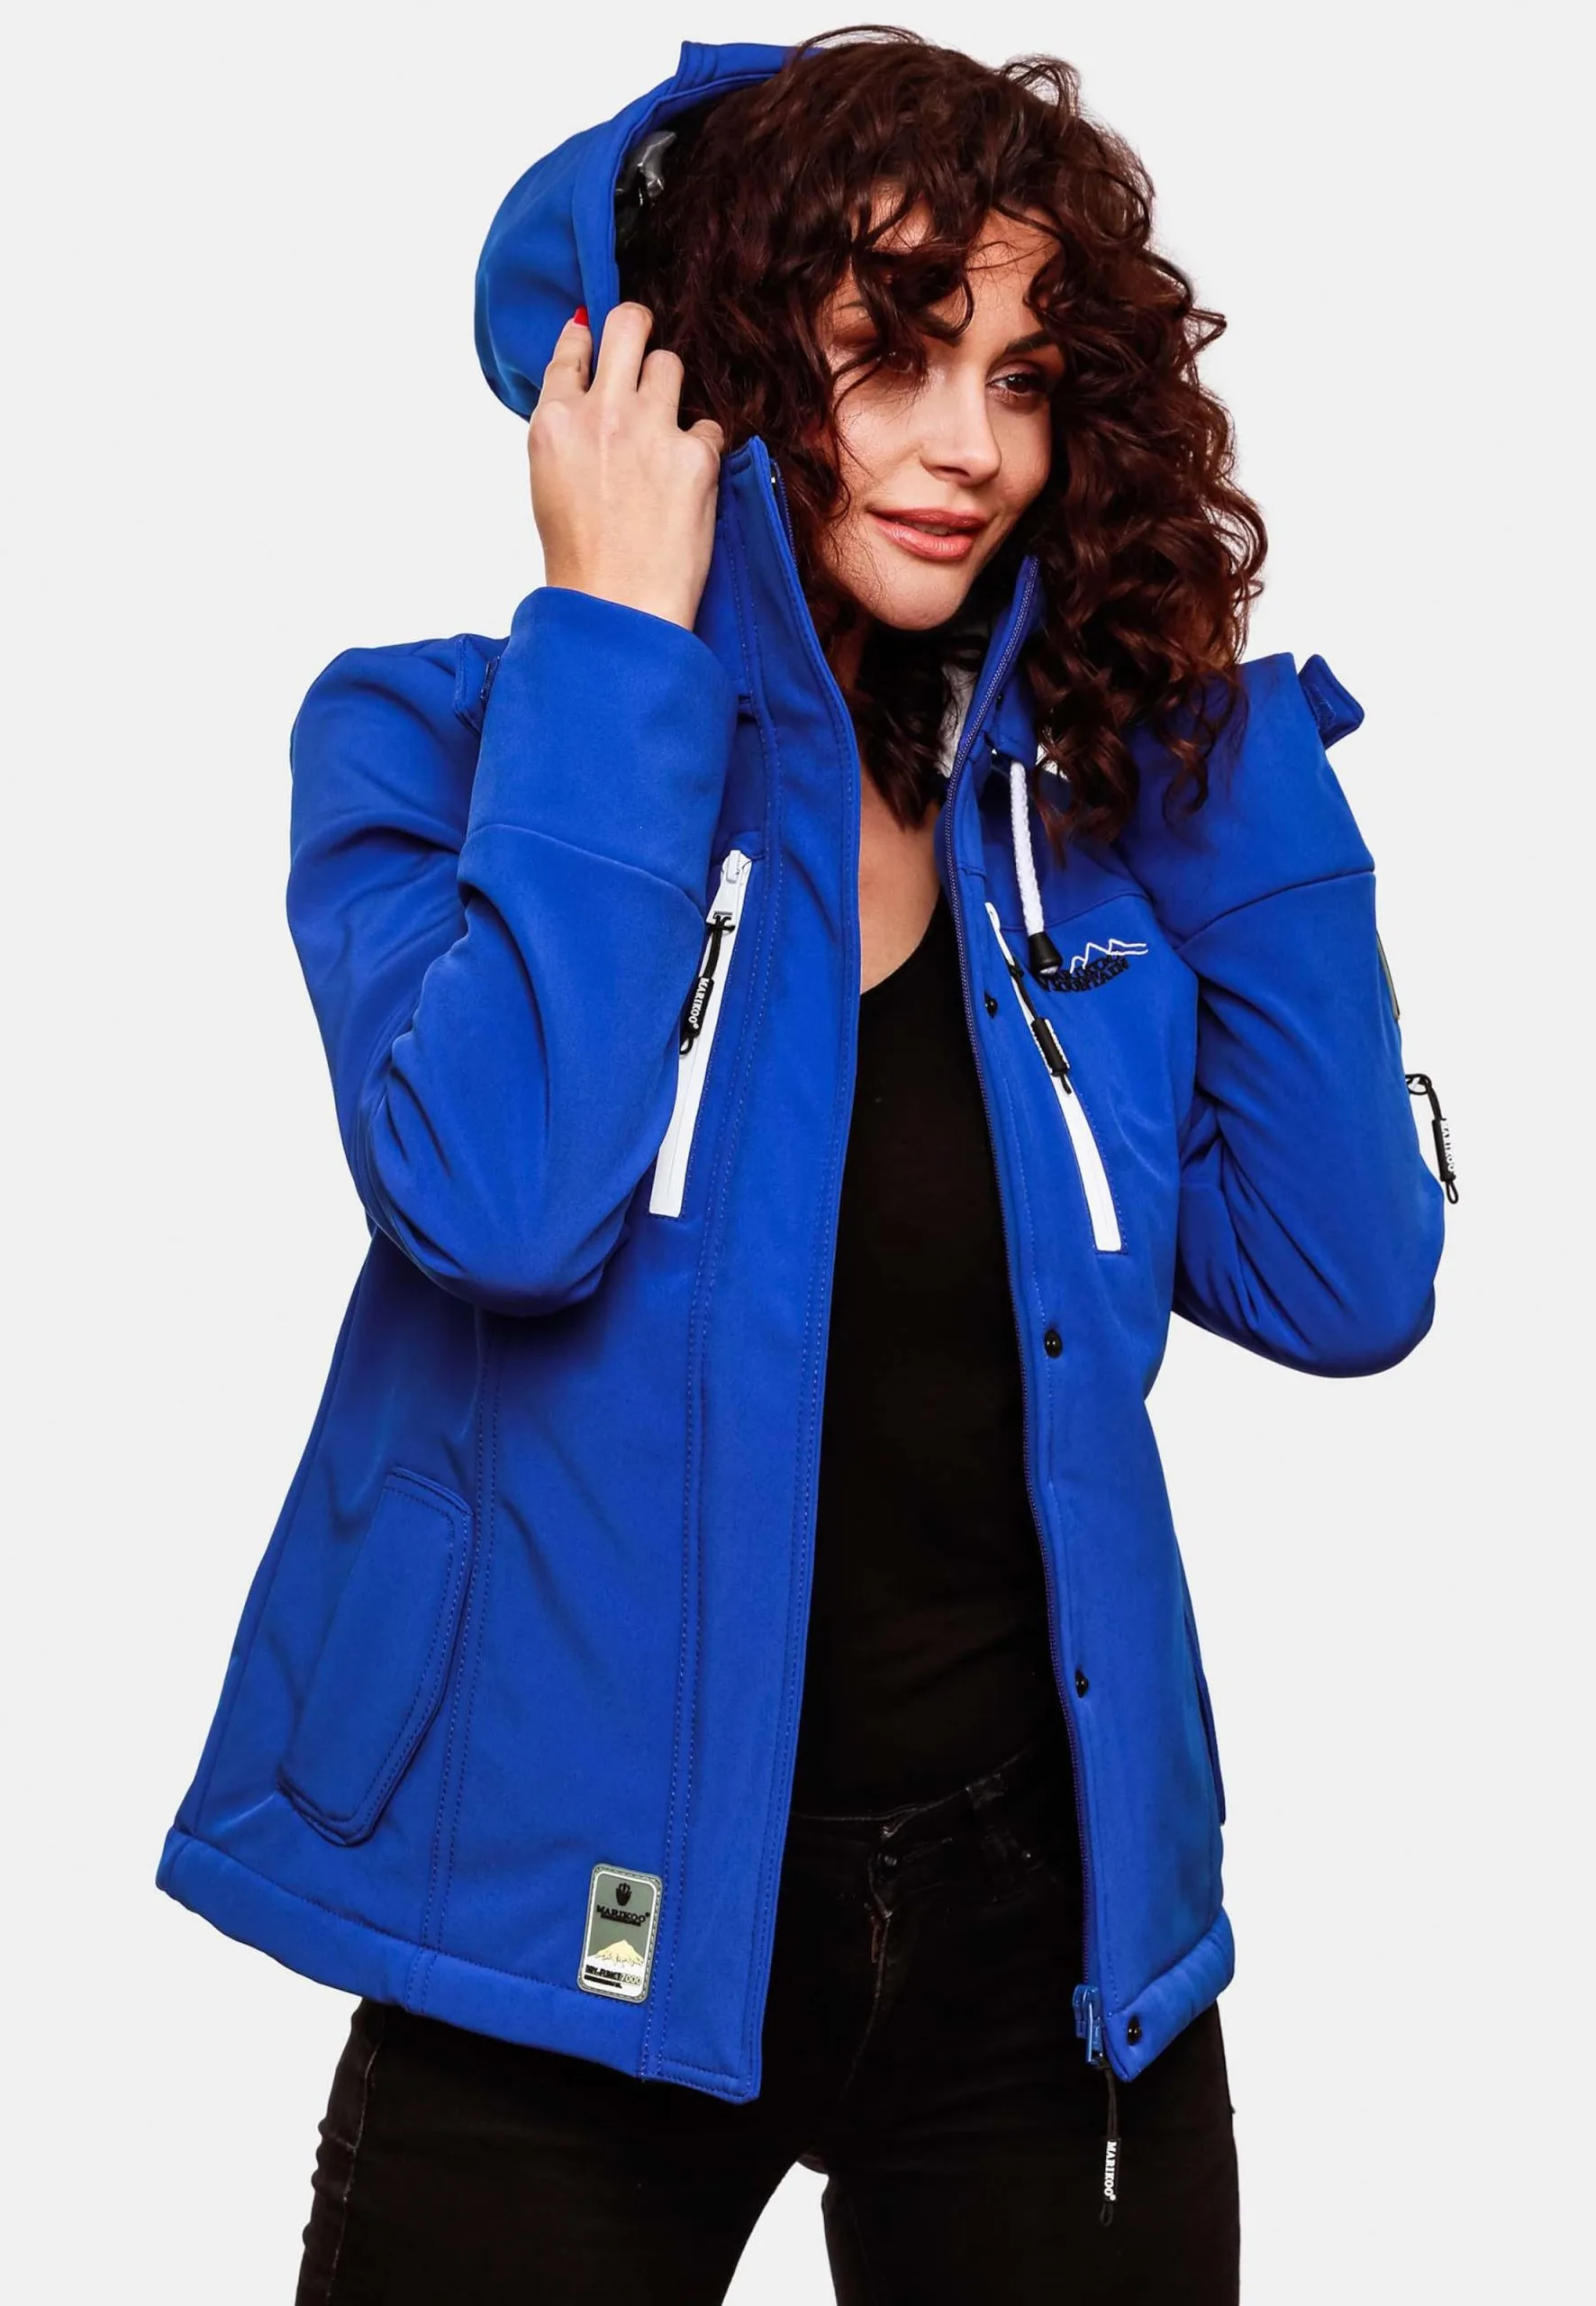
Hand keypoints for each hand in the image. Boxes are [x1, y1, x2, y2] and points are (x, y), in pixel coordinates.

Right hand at [528, 303, 726, 631]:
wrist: (617, 607)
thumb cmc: (580, 559)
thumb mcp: (549, 483)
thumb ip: (567, 430)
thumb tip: (586, 396)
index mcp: (555, 421)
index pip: (573, 349)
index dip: (588, 338)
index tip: (596, 336)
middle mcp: (602, 412)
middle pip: (627, 325)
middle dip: (636, 326)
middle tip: (643, 344)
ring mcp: (650, 428)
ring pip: (670, 363)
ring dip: (669, 389)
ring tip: (664, 431)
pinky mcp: (695, 455)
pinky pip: (707, 426)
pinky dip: (701, 448)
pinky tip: (688, 481)